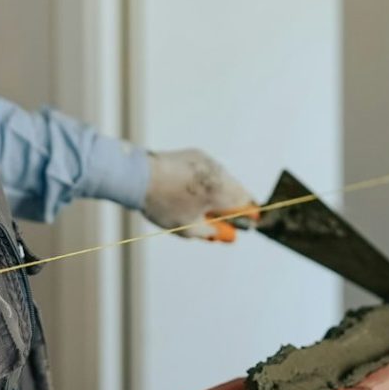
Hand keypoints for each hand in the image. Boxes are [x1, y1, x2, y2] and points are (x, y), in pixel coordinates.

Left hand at [142, 148, 260, 240]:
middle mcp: (219, 172)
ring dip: (221, 192)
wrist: (138, 176)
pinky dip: (208, 180)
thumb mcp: (188, 228)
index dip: (249, 215)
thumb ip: (213, 232)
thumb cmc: (163, 205)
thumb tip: (228, 235)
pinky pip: (210, 169)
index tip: (248, 222)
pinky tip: (194, 190)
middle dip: (234, 204)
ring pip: (224, 178)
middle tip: (224, 218)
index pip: (247, 203)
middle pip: (238, 189)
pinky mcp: (195, 154)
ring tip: (204, 206)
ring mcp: (207, 161)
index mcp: (221, 191)